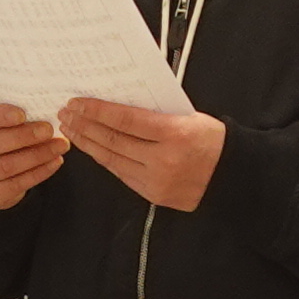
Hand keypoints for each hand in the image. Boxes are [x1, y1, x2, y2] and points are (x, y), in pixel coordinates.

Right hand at [0, 98, 67, 211]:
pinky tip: (55, 161)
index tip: (22, 114)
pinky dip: (39, 172)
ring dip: (38, 155)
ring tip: (59, 145)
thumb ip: (5, 112)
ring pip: (7, 166)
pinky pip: (16, 184)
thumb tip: (39, 105)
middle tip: (49, 129)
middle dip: (25, 136)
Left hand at [62, 100, 226, 215]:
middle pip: (113, 140)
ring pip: (112, 160)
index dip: (97, 111)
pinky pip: (121, 174)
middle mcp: (163, 160)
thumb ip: (156, 114)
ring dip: (88, 144)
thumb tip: (119, 106)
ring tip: (72, 130)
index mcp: (174, 134)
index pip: (125, 120)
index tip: (77, 103)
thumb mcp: (190, 117)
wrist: (232, 176)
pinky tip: (93, 149)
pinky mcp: (153, 195)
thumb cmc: (212, 141)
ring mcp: (156, 181)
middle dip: (85, 125)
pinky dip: (104, 159)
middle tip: (67, 114)